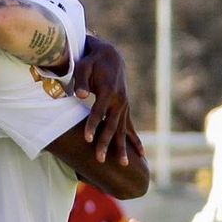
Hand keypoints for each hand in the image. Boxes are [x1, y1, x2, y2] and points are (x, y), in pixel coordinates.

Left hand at [74, 36, 142, 164]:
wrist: (110, 56)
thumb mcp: (84, 66)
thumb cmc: (92, 62)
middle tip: (100, 159)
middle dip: (106, 143)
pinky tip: (141, 155)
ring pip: (123, 130)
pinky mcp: (125, 109)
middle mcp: (119, 101)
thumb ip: (81, 80)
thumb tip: (80, 95)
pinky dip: (134, 141)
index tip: (87, 139)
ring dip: (123, 147)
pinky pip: (130, 128)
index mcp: (108, 91)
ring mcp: (124, 106)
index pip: (99, 112)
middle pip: (112, 125)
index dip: (92, 125)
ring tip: (123, 165)